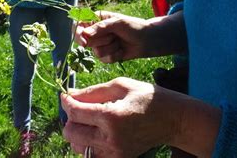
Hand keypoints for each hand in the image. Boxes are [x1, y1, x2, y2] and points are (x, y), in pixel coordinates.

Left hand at [62, 77, 183, 156]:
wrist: (171, 119)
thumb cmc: (147, 96)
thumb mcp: (121, 85)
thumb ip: (94, 91)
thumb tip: (70, 94)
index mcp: (111, 117)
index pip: (75, 112)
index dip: (66, 102)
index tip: (65, 95)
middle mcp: (110, 139)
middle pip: (71, 133)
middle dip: (71, 118)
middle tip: (80, 107)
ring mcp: (113, 154)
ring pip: (77, 147)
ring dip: (78, 131)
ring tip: (91, 119)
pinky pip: (91, 155)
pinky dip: (88, 144)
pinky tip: (98, 132)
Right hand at [75, 11, 149, 62]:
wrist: (146, 40)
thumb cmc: (133, 26)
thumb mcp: (118, 23)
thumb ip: (101, 27)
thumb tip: (85, 34)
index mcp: (97, 18)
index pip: (79, 25)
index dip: (78, 34)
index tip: (84, 43)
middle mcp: (96, 31)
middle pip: (86, 41)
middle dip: (102, 40)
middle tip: (114, 35)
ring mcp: (100, 44)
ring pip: (96, 52)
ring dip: (111, 48)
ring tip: (120, 41)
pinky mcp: (106, 55)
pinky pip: (104, 60)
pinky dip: (114, 55)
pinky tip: (122, 50)